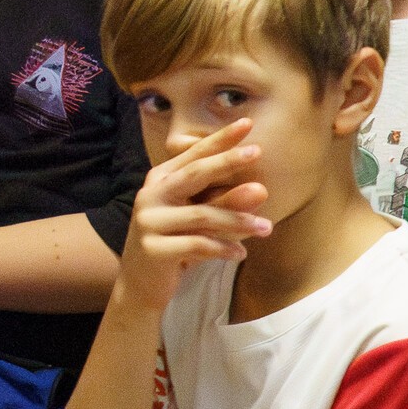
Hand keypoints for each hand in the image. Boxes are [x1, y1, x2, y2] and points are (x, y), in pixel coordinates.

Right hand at [115, 119, 271, 314]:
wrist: (141, 285)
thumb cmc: (176, 244)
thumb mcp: (199, 219)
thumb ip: (222, 202)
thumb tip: (260, 189)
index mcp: (160, 180)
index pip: (193, 154)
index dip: (219, 139)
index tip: (247, 123)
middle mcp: (150, 195)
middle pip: (193, 174)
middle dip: (227, 162)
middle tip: (258, 152)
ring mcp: (149, 221)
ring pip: (201, 215)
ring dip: (238, 220)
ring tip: (266, 228)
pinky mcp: (153, 249)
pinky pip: (197, 245)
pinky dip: (223, 248)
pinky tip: (241, 253)